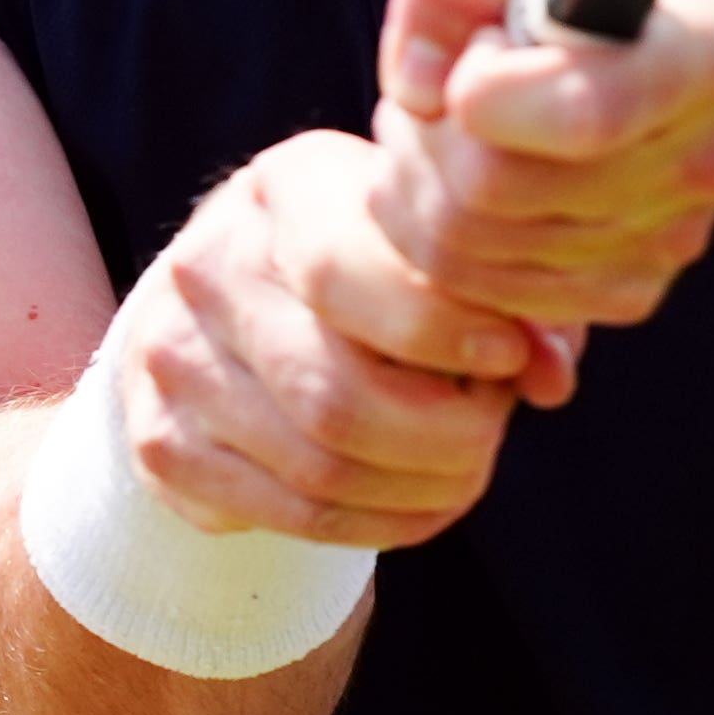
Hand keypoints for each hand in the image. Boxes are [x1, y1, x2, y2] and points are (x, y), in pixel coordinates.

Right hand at [106, 128, 542, 547]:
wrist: (229, 316)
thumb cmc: (374, 270)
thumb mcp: (437, 252)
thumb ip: (509, 301)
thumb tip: (549, 375)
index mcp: (286, 189)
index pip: (346, 274)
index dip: (443, 331)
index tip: (511, 359)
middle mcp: (208, 267)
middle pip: (337, 395)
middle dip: (446, 437)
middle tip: (492, 435)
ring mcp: (173, 361)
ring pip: (320, 467)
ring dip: (421, 490)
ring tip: (466, 471)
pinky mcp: (164, 445)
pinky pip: (292, 513)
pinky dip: (377, 524)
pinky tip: (417, 504)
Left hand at [364, 0, 713, 395]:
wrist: (645, 30)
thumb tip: (418, 83)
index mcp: (712, 53)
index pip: (581, 115)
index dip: (481, 92)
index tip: (471, 51)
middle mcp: (712, 159)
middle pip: (497, 192)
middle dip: (423, 136)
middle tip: (426, 91)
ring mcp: (677, 237)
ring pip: (474, 254)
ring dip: (416, 187)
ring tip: (432, 126)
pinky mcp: (634, 289)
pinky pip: (490, 296)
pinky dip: (443, 242)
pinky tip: (456, 178)